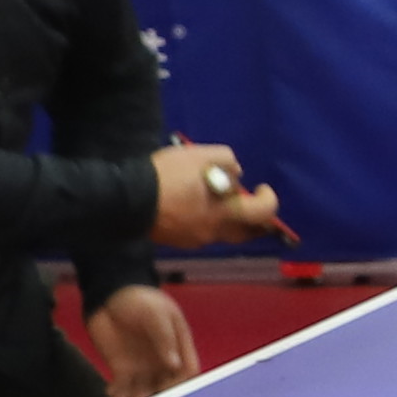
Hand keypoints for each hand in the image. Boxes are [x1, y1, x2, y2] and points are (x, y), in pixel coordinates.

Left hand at [85, 280, 201, 396]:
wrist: (109, 296)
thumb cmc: (139, 300)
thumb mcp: (156, 313)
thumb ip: (165, 338)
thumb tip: (174, 364)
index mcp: (178, 346)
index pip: (188, 370)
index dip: (184, 382)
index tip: (171, 387)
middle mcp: (162, 361)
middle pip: (168, 386)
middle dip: (160, 396)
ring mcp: (142, 367)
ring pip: (146, 391)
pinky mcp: (121, 369)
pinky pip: (123, 388)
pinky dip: (119, 395)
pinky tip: (114, 395)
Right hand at [149, 140, 283, 242]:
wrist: (127, 198)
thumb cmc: (168, 176)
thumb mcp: (201, 155)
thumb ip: (227, 161)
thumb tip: (237, 174)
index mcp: (226, 213)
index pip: (264, 213)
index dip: (269, 199)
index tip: (260, 187)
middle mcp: (215, 232)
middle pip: (247, 232)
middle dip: (254, 219)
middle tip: (249, 203)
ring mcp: (195, 240)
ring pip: (222, 233)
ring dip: (227, 218)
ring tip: (216, 199)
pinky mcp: (178, 242)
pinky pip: (201, 233)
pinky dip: (205, 221)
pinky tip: (193, 206)